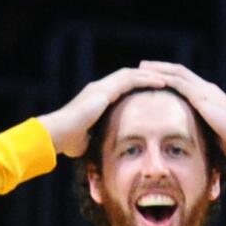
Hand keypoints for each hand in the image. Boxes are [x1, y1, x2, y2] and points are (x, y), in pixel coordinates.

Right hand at [36, 67, 165, 157]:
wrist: (57, 134)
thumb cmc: (67, 141)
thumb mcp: (85, 141)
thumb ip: (93, 141)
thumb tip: (98, 152)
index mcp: (95, 98)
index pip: (120, 87)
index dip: (136, 87)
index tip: (151, 91)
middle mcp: (98, 88)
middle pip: (129, 77)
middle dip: (147, 77)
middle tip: (164, 81)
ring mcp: (101, 87)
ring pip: (132, 74)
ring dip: (151, 75)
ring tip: (168, 79)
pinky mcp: (105, 89)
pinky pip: (132, 79)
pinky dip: (147, 79)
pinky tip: (161, 82)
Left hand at [138, 61, 225, 156]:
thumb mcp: (213, 131)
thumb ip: (202, 129)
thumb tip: (192, 139)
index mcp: (209, 95)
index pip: (186, 80)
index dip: (170, 76)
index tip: (154, 75)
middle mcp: (206, 88)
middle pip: (179, 71)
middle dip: (161, 67)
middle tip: (143, 65)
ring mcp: (204, 90)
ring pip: (177, 73)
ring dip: (159, 69)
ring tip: (142, 67)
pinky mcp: (201, 96)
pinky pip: (179, 83)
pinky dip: (164, 79)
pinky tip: (151, 78)